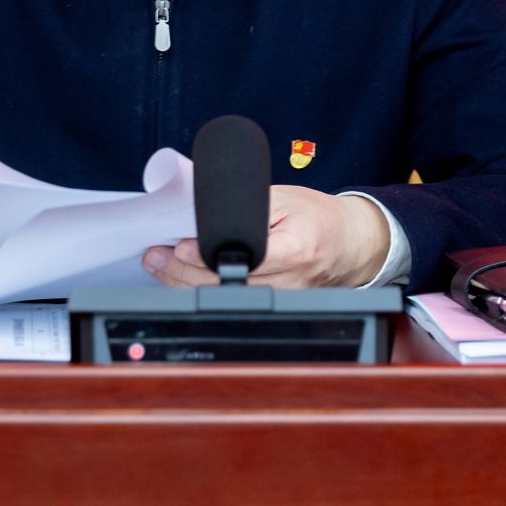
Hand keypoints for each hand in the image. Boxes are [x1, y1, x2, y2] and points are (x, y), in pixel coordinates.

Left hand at [142, 186, 391, 288]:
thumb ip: (249, 205)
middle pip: (227, 285)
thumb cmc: (319, 217)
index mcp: (296, 249)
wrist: (351, 244)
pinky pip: (232, 302)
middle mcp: (289, 281)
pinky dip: (202, 291)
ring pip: (224, 298)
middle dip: (183, 271)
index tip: (181, 246)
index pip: (248, 258)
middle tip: (155, 254)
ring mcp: (282, 299)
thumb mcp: (287, 198)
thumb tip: (202, 209)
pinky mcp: (275, 306)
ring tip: (158, 264)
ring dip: (185, 283)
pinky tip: (180, 279)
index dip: (210, 256)